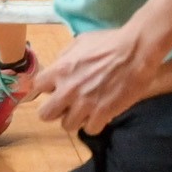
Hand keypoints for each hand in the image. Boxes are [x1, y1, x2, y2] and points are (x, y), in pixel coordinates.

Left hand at [32, 23, 171, 135]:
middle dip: (55, 111)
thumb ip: (64, 57)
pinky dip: (95, 124)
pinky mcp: (102, 114)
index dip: (44, 91)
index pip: (36, 88)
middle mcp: (67, 90)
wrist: (136, 51)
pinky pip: (90, 130)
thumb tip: (57, 67)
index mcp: (60, 70)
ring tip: (86, 111)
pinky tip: (101, 115)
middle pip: (45, 114)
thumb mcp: (80, 42)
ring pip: (67, 126)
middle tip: (66, 107)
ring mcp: (84, 104)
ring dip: (76, 119)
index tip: (53, 91)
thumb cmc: (109, 42)